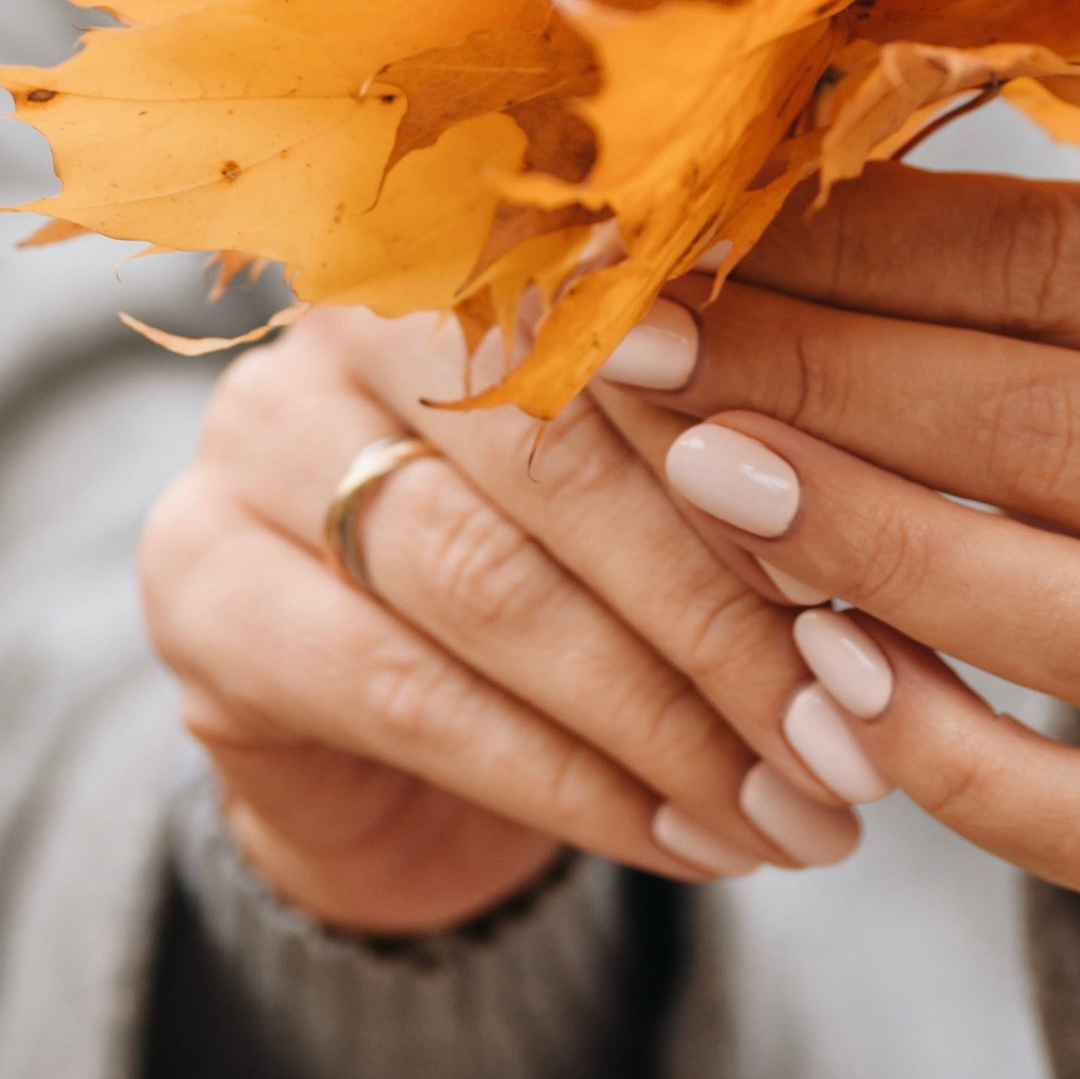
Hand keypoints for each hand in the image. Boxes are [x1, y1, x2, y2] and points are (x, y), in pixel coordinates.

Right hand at [138, 306, 861, 938]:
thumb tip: (883, 529)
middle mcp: (346, 310)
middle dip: (722, 614)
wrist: (398, 750)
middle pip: (559, 455)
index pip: (636, 329)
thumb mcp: (671, 495)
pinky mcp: (196, 584)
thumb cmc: (581, 575)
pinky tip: (680, 839)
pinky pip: (407, 693)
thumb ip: (749, 465)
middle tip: (845, 737)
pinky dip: (567, 781)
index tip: (880, 583)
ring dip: (662, 719)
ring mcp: (251, 438)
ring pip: (488, 582)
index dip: (761, 457)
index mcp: (482, 239)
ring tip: (788, 811)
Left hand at [595, 167, 1079, 908]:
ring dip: (864, 554)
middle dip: (820, 388)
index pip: (1064, 260)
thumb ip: (991, 255)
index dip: (858, 252)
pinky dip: (948, 757)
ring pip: (1076, 627)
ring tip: (699, 490)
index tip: (683, 240)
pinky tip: (820, 684)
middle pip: (1056, 433)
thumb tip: (737, 187)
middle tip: (644, 362)